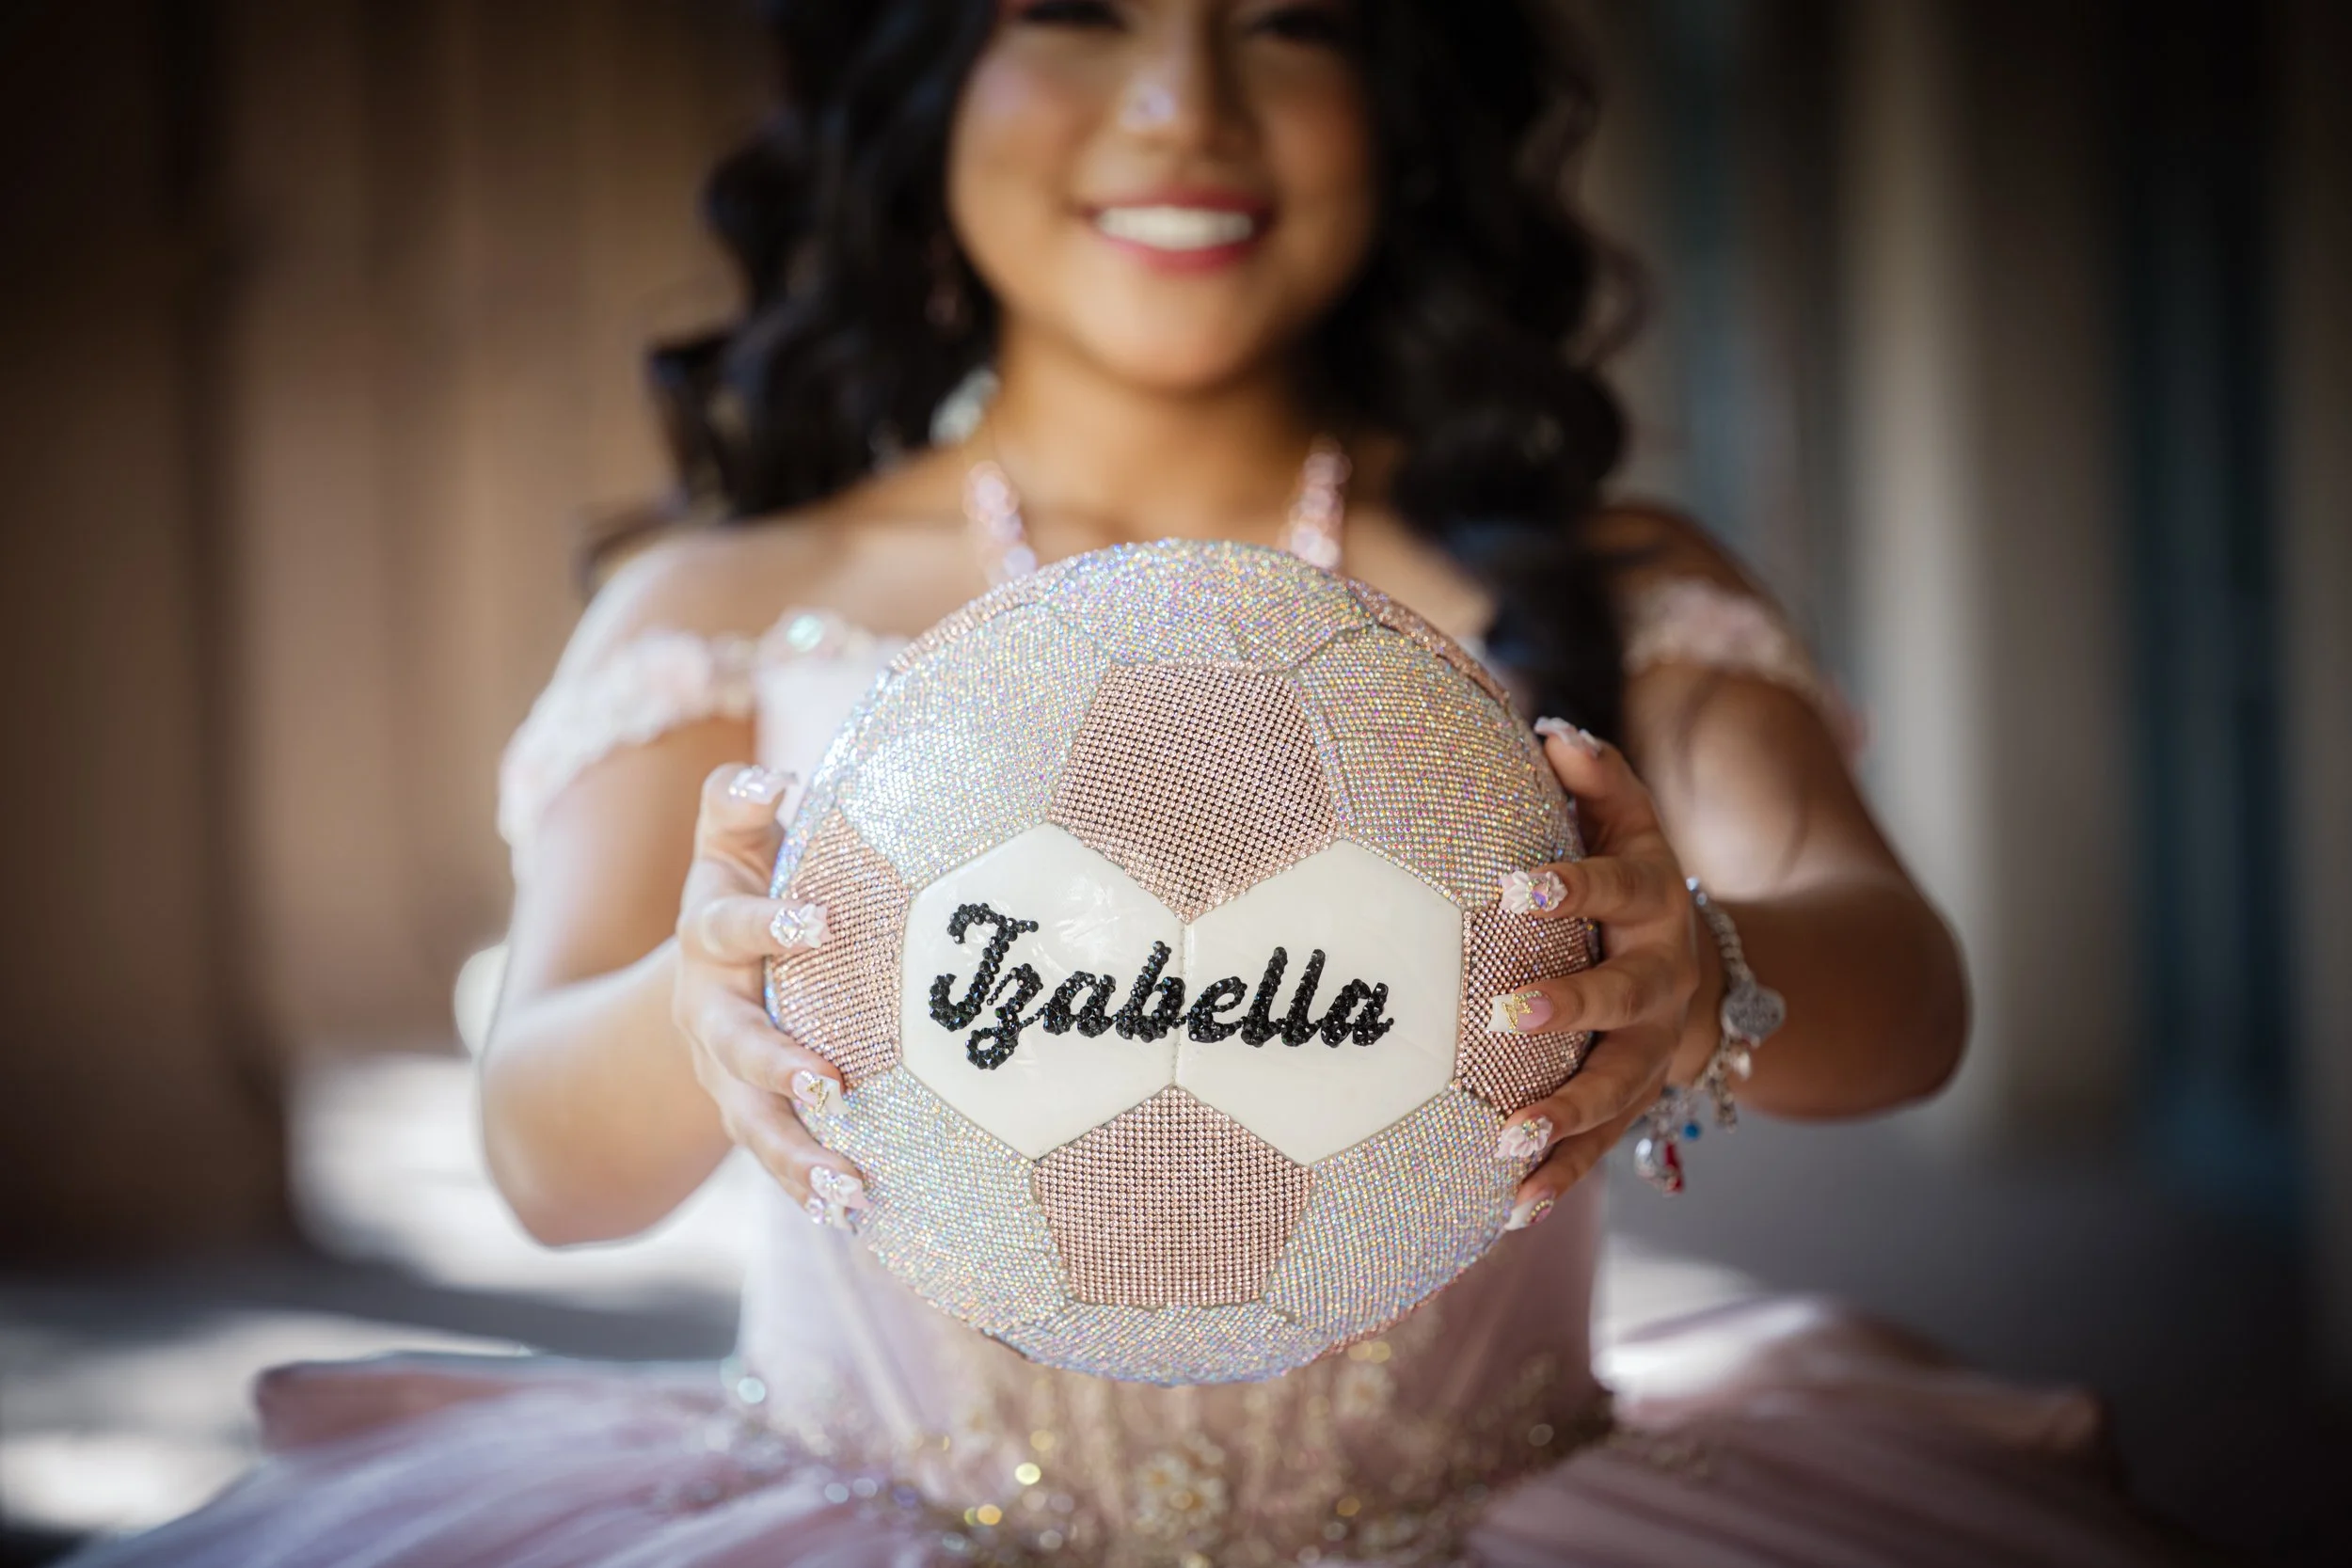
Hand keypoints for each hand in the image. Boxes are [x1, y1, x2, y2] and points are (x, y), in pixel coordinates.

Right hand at [671, 763, 868, 1227]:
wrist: (697, 979)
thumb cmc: (744, 891)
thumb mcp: (730, 844)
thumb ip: (736, 803)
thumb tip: (768, 777)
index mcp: (709, 937)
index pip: (728, 927)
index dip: (770, 922)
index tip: (822, 920)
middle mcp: (708, 1012)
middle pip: (732, 1044)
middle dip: (775, 1064)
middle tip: (827, 1079)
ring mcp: (724, 1076)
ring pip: (751, 1121)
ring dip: (796, 1153)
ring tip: (848, 1182)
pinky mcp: (749, 1118)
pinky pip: (775, 1160)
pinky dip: (807, 1188)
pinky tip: (852, 1211)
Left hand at [1488, 721, 1715, 1227]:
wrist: (1717, 978)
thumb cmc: (1637, 888)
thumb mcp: (1633, 827)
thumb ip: (1599, 782)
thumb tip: (1551, 733)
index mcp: (1653, 904)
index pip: (1614, 885)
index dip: (1569, 886)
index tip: (1514, 888)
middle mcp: (1658, 981)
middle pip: (1618, 996)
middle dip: (1565, 1006)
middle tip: (1501, 1014)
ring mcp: (1651, 1050)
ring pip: (1614, 1087)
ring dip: (1563, 1116)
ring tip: (1507, 1142)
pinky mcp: (1635, 1103)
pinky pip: (1601, 1147)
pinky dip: (1560, 1178)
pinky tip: (1512, 1211)